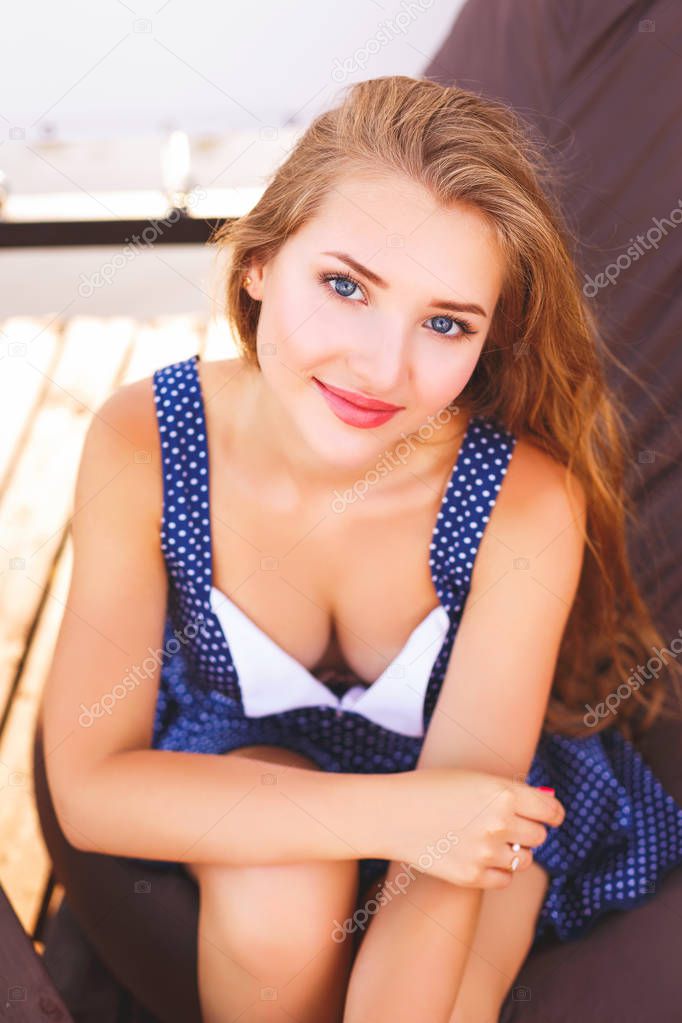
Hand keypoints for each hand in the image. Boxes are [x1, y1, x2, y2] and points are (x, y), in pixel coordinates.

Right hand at [385, 767, 564, 888]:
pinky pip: (505, 879)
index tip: (548, 817)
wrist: (392, 813)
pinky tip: (480, 857)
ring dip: (514, 851)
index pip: (551, 811)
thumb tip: (548, 811)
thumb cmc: (433, 789)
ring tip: (489, 840)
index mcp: (503, 792)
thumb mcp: (474, 780)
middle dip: (528, 830)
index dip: (552, 814)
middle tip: (506, 825)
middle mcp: (499, 823)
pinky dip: (498, 871)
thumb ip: (509, 794)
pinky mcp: (472, 876)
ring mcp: (486, 852)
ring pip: (524, 859)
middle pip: (539, 836)